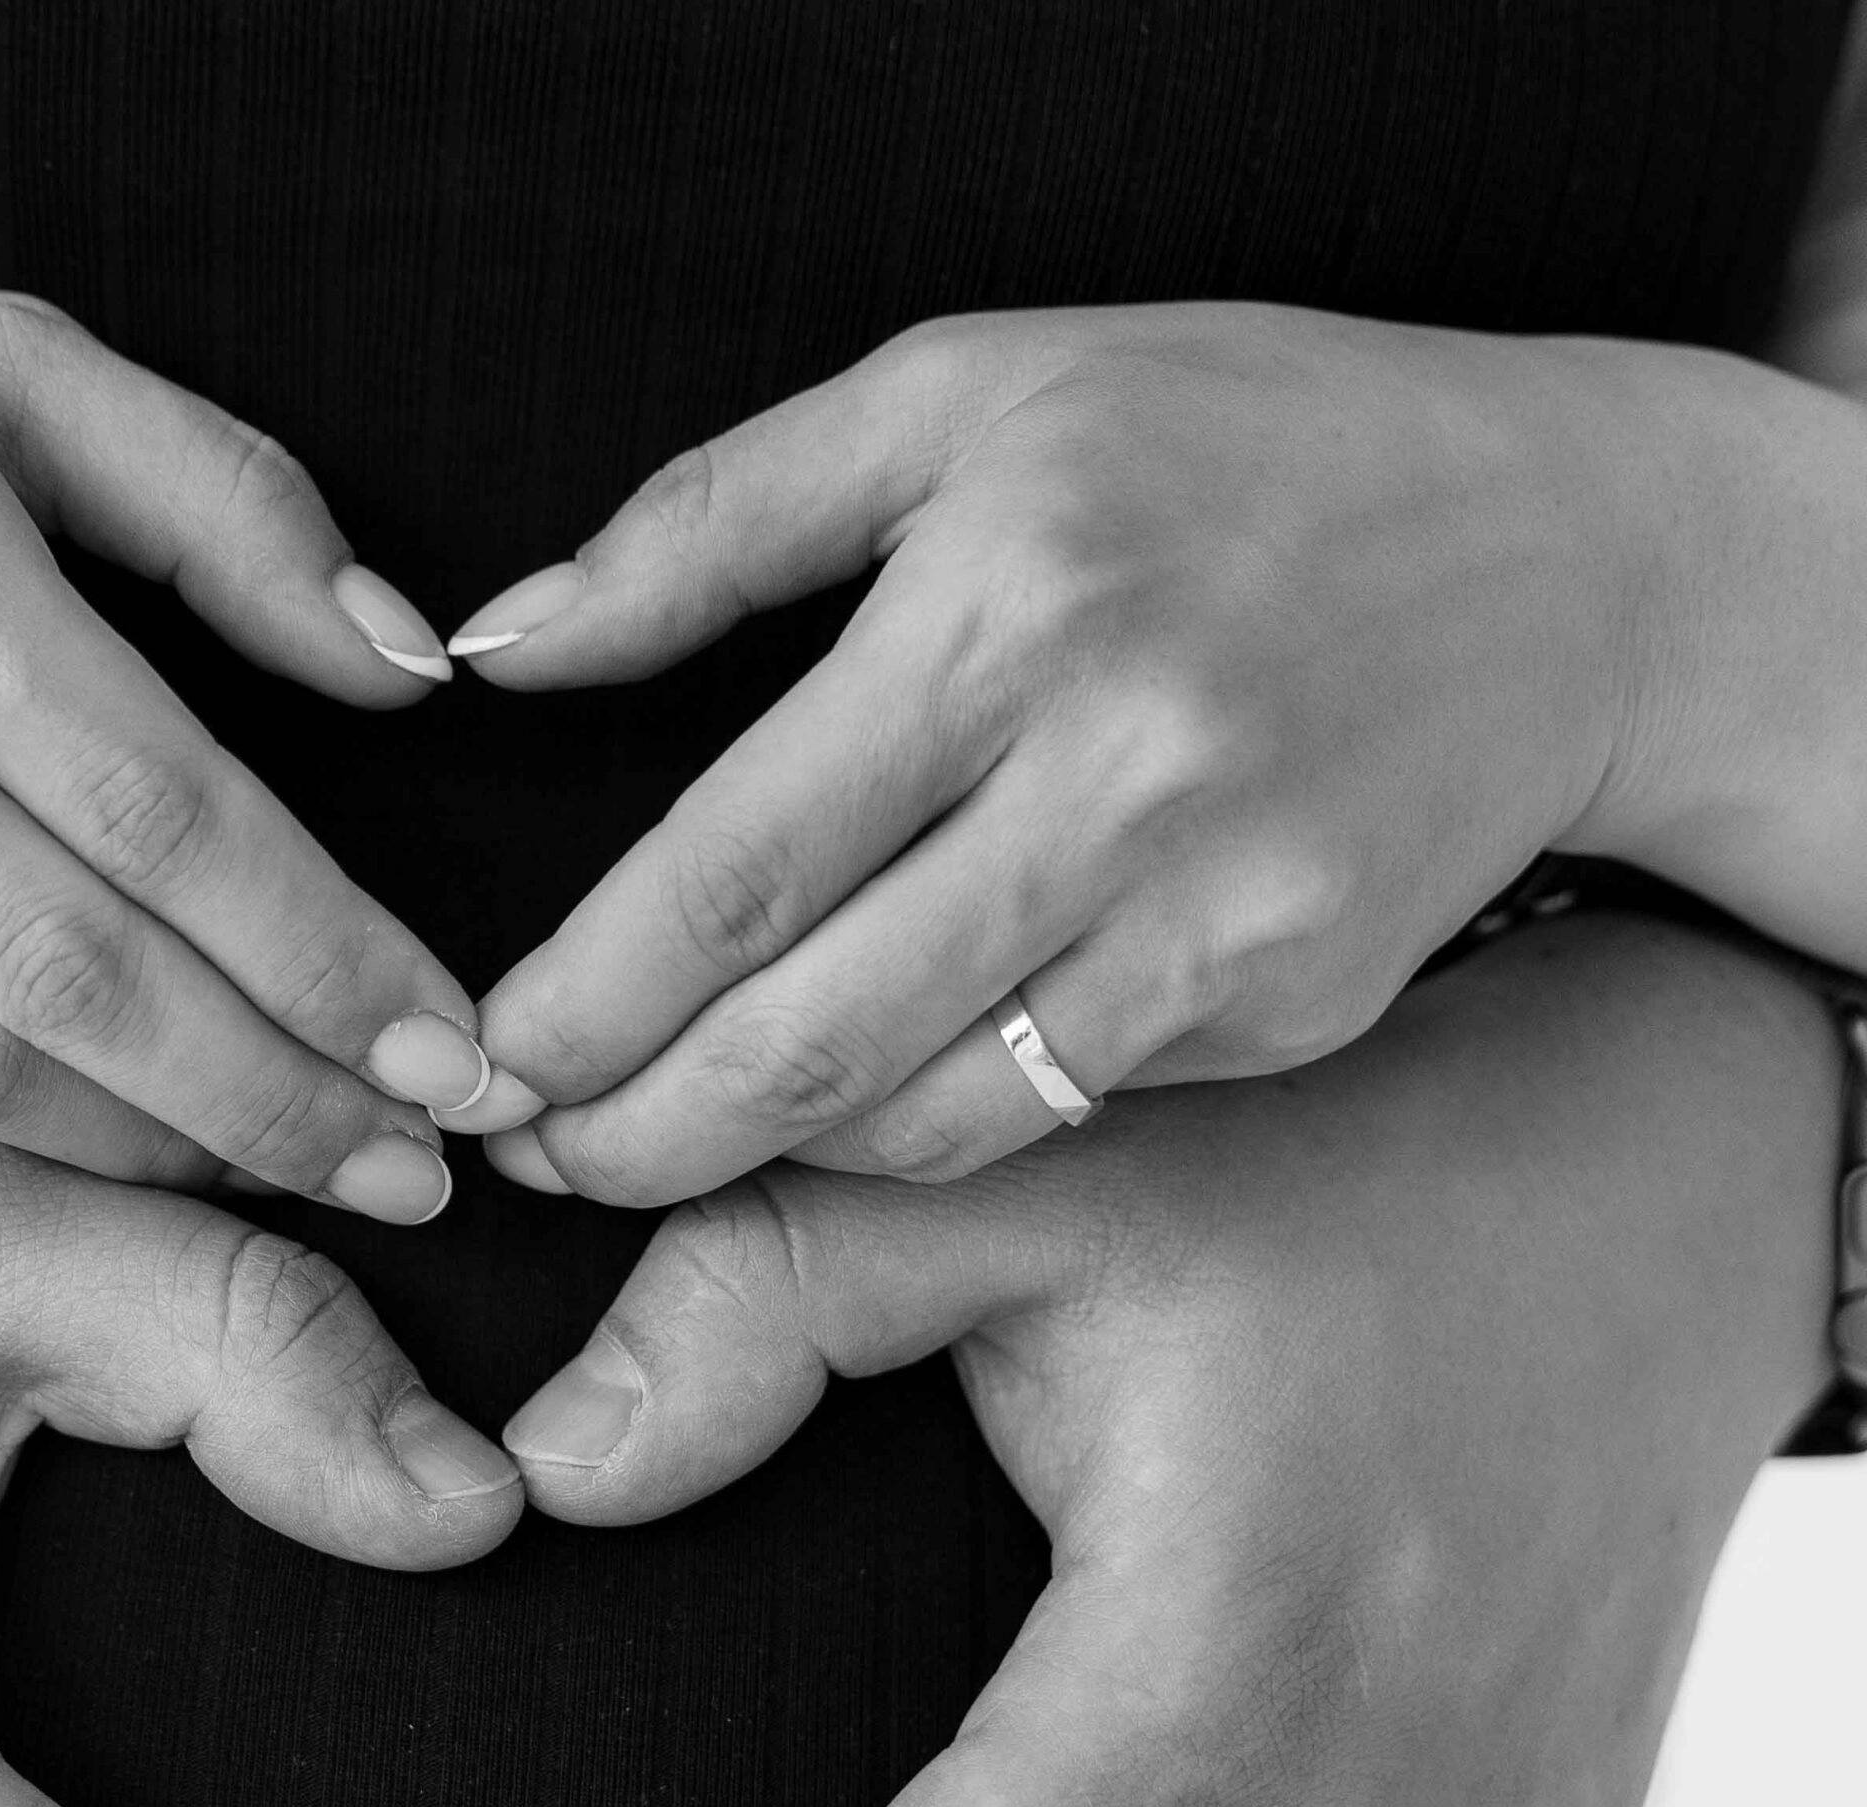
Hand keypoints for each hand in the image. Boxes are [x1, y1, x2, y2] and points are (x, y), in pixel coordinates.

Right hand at [0, 257, 527, 1200]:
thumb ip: (217, 496)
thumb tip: (410, 669)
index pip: (156, 799)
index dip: (324, 952)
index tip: (456, 1048)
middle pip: (71, 966)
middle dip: (274, 1095)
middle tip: (425, 1168)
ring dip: (163, 1149)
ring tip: (316, 1177)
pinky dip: (20, 1141)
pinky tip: (143, 1151)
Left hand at [459, 305, 1688, 1200]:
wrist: (1574, 553)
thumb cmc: (1241, 447)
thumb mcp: (969, 395)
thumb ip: (713, 523)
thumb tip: (494, 644)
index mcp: (1007, 603)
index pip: (729, 867)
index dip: (581, 1002)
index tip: (482, 1061)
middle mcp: (1118, 772)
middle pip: (804, 1036)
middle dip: (634, 1133)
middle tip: (532, 1160)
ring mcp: (1216, 909)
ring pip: (921, 1111)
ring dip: (761, 1154)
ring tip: (659, 1140)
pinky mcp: (1286, 1000)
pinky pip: (1049, 1110)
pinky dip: (925, 1125)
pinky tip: (851, 1099)